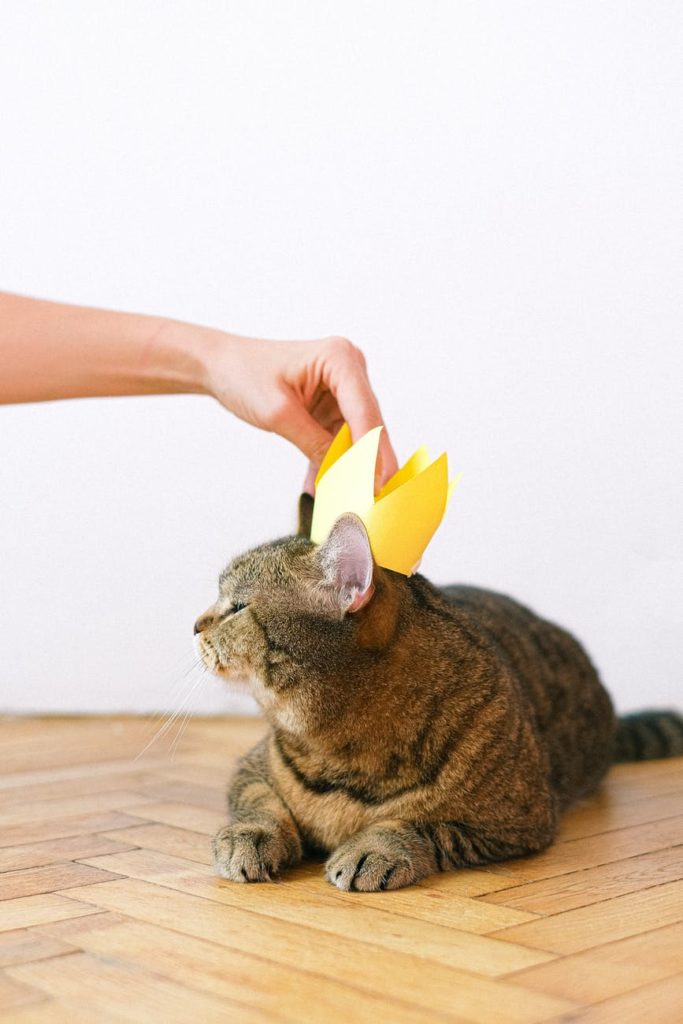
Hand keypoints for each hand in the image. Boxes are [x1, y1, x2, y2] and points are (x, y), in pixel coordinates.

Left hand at [198, 331, 397, 492]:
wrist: (222, 366)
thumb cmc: (244, 374)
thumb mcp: (279, 414)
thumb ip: (315, 444)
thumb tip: (343, 476)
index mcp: (340, 359)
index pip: (365, 412)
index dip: (373, 451)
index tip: (377, 484)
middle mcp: (349, 370)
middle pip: (368, 425)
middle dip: (366, 463)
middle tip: (367, 498)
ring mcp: (343, 389)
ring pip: (356, 437)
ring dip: (347, 467)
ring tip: (340, 497)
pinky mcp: (332, 406)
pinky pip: (339, 439)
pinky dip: (330, 461)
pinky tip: (320, 485)